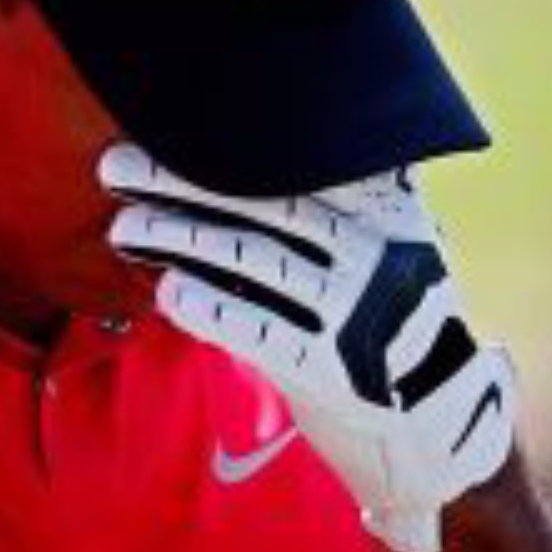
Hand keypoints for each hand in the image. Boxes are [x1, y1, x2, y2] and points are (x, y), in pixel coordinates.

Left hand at [99, 143, 516, 551]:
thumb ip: (346, 200)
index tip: (162, 121)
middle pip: (262, 205)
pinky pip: (265, 334)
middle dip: (180, 181)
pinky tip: (168, 291)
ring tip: (123, 226)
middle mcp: (377, 257)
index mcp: (387, 215)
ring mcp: (360, 316)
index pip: (294, 167)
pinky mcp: (338, 375)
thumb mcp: (390, 250)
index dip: (222, 145)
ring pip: (254, 262)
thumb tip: (284, 129)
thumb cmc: (387, 325)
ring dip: (179, 238)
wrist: (437, 430)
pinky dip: (214, 310)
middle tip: (114, 165)